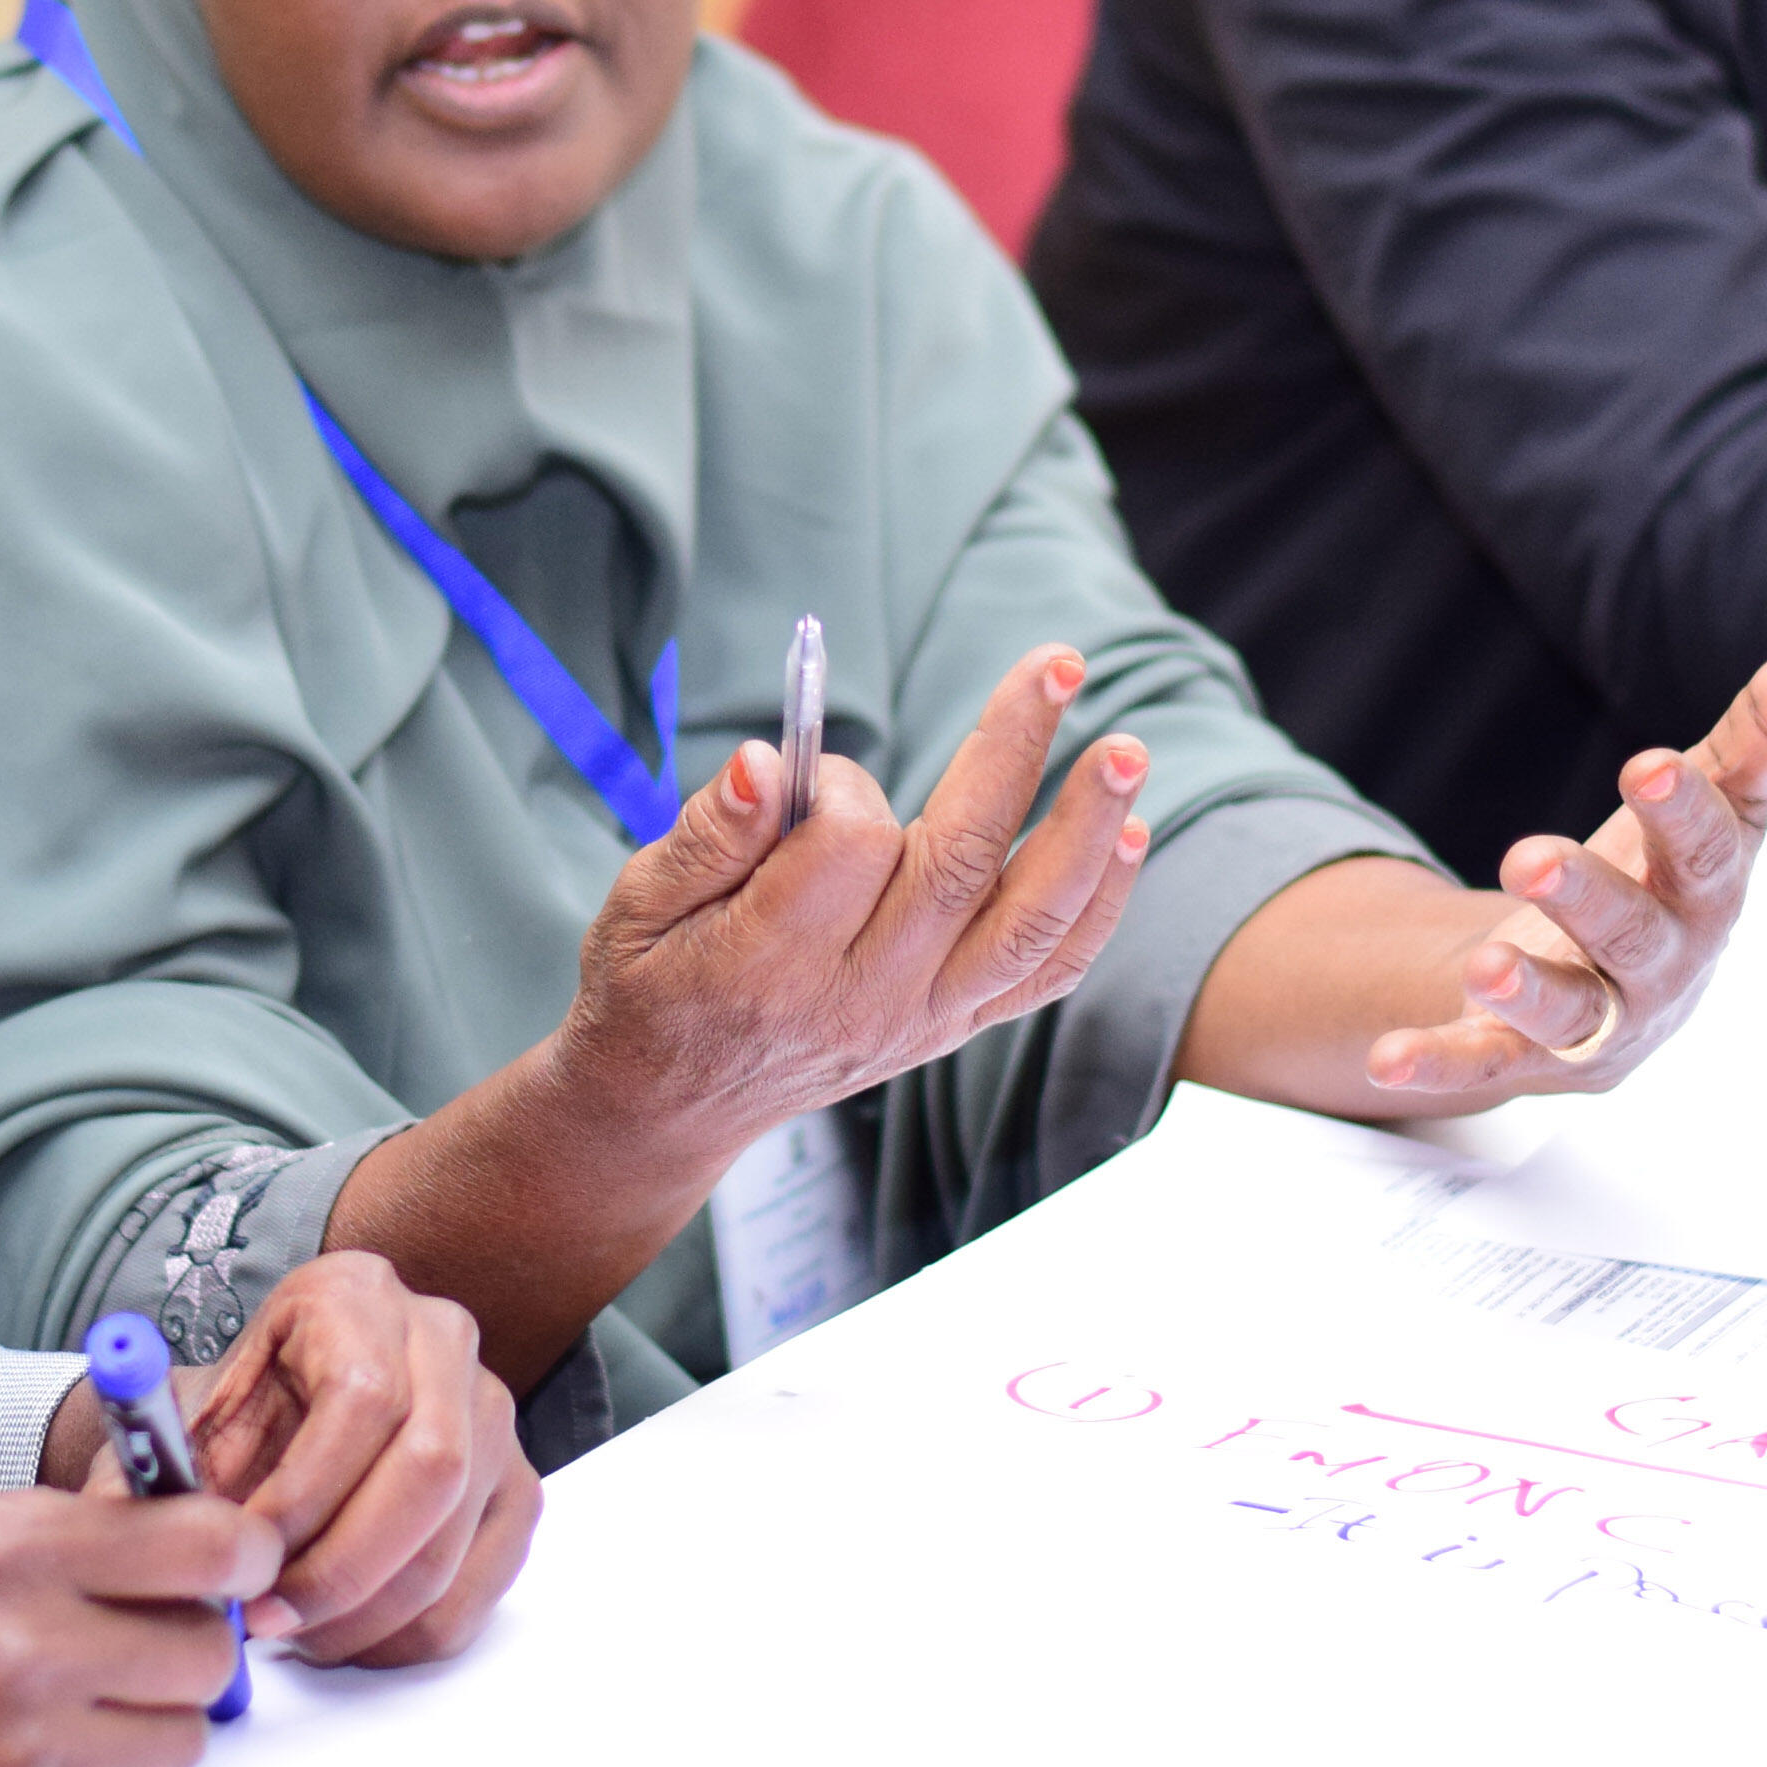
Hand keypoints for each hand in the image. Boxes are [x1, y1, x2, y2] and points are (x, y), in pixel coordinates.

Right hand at [0, 1480, 278, 1766]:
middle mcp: (29, 1644)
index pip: (204, 1539)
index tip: (231, 1559)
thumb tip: (155, 1542)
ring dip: (146, 1721)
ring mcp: (29, 1751)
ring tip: (66, 1707)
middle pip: (210, 1648)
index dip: (234, 1550)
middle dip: (189, 1641)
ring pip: (181, 1737)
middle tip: (141, 1638)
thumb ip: (41, 1539)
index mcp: (1, 1546)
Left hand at [174, 1252, 537, 1667]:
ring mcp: (492, 1414)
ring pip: (453, 1538)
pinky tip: (345, 1632)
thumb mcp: (182, 1425)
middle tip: (269, 1618)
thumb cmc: (234, 1423)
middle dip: (341, 1568)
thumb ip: (160, 1471)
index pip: (363, 1396)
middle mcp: (442, 1338)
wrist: (279, 1423)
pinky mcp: (515, 1487)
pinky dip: (407, 1633)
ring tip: (294, 1630)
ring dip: (365, 1614)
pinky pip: (480, 1586)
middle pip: (430, 1468)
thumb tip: (155, 1538)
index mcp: (354, 1296)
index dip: (304, 1494)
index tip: (243, 1558)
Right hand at [325, 642, 1153, 1385]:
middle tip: (1059, 661)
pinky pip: (1048, 971)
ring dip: (1084, 833)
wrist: (674, 1105)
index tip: (810, 774)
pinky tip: (1129, 833)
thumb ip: (706, 835)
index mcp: (769, 964)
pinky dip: (1098, 907)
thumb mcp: (637, 906)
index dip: (840, 789)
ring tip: (1125, 750)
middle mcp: (861, 1000)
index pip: (849, 849)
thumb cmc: (651, 982)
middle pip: (957, 866)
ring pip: (1026, 926)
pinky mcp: (955, 1025)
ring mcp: (921, 1019)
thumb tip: (770, 763)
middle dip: (1012, 753)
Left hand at [1369, 631, 1766, 1099]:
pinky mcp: (1521, 1057)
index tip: (1647, 766)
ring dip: (1528, 991)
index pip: (1705, 851)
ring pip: (1568, 1011)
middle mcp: (1658, 963)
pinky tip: (1389, 1061)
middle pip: (1632, 936)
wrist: (1614, 991)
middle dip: (1588, 899)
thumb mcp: (1716, 795)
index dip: (1680, 811)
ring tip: (1484, 965)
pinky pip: (1482, 1065)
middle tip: (1533, 857)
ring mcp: (1592, 1018)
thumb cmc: (1669, 875)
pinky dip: (1439, 1064)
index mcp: (1706, 892)